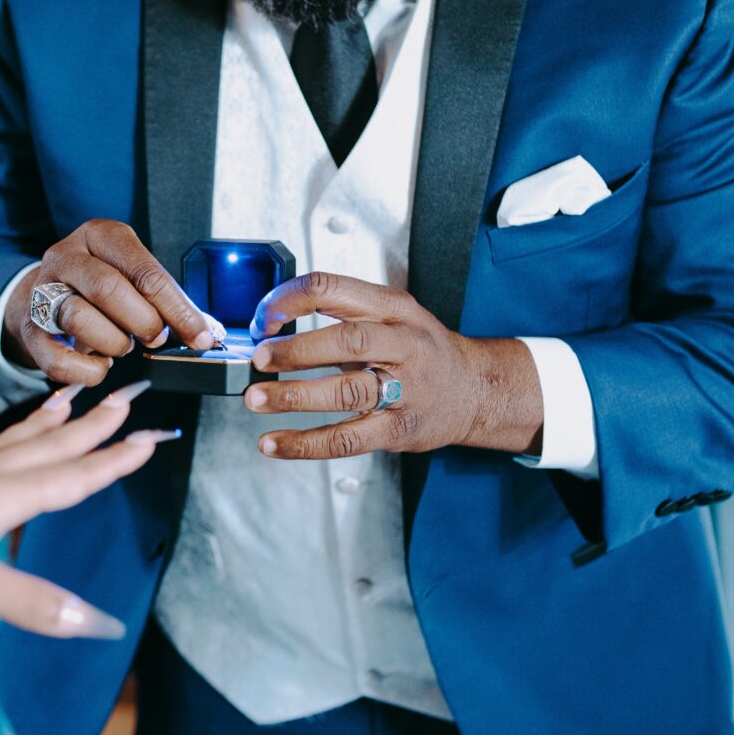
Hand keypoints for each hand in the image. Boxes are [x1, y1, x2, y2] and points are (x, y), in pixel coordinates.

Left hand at [0, 381, 173, 638]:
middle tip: (127, 397)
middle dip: (92, 426)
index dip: (115, 461)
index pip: (74, 478)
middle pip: (50, 447)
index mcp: (5, 498)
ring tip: (68, 398)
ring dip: (43, 422)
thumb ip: (35, 604)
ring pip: (10, 441)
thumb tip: (100, 624)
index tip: (153, 437)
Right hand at [3, 219, 216, 385]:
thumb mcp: (131, 275)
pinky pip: (57, 358)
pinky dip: (87, 371)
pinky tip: (101, 366)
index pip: (145, 271)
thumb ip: (164, 299)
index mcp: (101, 235)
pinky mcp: (30, 328)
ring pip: (79, 318)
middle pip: (109, 289)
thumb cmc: (101, 286)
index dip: (178, 308)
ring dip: (114, 342)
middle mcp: (67, 256)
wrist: (45, 295)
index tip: (201, 336)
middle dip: (144, 322)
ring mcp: (42, 291)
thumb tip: (206, 332)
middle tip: (157, 339)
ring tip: (123, 345)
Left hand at [244, 273, 543, 459]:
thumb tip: (273, 317)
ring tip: (257, 399)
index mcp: (392, 308)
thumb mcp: (392, 313)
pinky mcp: (399, 431)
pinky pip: (347, 439)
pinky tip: (274, 443)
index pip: (333, 290)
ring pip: (347, 392)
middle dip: (296, 349)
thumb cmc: (421, 349)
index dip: (289, 300)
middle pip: (347, 341)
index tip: (264, 317)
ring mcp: (405, 390)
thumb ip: (342, 311)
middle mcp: (402, 344)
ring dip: (294, 396)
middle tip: (260, 358)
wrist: (476, 390)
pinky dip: (305, 444)